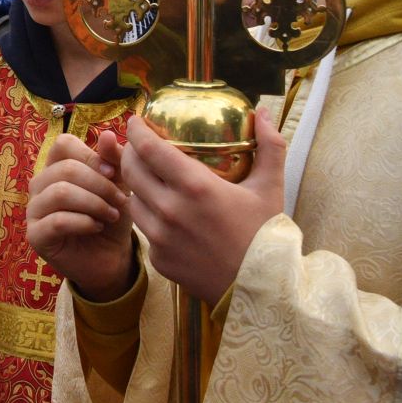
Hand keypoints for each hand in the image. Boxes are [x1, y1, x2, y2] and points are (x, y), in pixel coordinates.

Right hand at [26, 132, 134, 300]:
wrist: (111, 259)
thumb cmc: (111, 217)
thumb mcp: (119, 186)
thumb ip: (113, 161)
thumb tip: (107, 134)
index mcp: (56, 166)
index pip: (63, 144)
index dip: (91, 155)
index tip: (113, 173)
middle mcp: (40, 184)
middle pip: (66, 169)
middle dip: (100, 184)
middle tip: (121, 201)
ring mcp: (34, 210)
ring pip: (61, 192)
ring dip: (94, 203)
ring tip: (111, 215)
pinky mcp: (36, 235)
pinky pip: (57, 220)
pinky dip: (84, 222)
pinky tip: (97, 226)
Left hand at [120, 111, 286, 304]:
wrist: (262, 290)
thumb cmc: (266, 235)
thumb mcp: (271, 187)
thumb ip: (270, 145)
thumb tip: (266, 112)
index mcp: (195, 187)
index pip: (148, 148)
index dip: (137, 130)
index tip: (136, 121)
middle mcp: (171, 210)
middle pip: (131, 170)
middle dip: (130, 153)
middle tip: (138, 147)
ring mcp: (161, 238)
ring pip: (132, 200)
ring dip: (136, 186)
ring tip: (149, 179)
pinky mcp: (159, 259)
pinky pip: (145, 230)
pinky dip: (151, 218)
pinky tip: (165, 214)